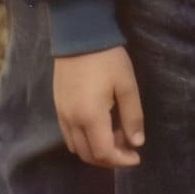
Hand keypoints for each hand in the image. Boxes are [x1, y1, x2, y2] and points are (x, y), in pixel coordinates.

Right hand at [53, 47, 144, 167]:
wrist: (79, 33)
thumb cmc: (107, 57)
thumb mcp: (126, 84)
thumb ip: (132, 116)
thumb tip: (136, 143)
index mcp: (90, 116)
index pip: (104, 153)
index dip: (121, 160)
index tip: (136, 157)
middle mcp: (72, 121)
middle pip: (88, 156)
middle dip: (109, 158)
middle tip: (128, 147)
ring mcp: (62, 115)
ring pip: (77, 148)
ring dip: (96, 151)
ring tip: (115, 137)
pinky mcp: (58, 107)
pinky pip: (69, 136)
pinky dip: (84, 141)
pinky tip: (98, 128)